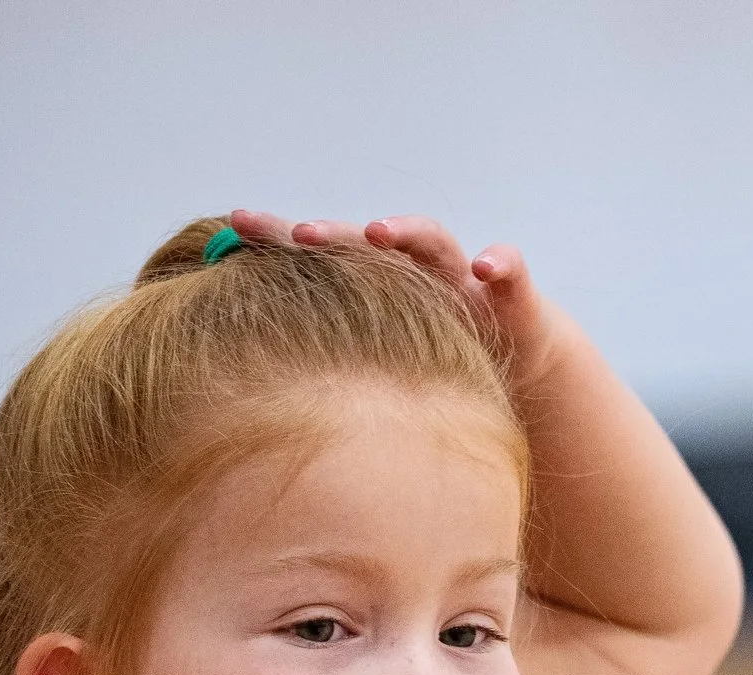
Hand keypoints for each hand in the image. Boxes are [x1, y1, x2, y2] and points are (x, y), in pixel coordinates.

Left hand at [225, 209, 566, 384]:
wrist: (517, 370)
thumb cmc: (438, 365)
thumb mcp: (380, 366)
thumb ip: (328, 354)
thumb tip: (242, 365)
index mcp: (379, 285)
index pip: (323, 253)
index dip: (280, 239)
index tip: (235, 226)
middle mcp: (416, 272)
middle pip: (369, 242)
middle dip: (336, 236)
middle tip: (300, 234)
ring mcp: (463, 281)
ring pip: (435, 244)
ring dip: (408, 233)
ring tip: (382, 233)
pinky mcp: (512, 299)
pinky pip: (511, 274)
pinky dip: (502, 264)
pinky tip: (486, 265)